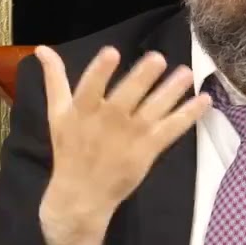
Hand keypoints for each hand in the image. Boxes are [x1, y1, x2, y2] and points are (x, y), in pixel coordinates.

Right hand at [34, 45, 209, 244]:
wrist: (81, 196)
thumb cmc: (70, 150)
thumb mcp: (57, 114)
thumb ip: (55, 80)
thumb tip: (41, 48)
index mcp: (82, 111)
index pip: (90, 87)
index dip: (101, 71)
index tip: (112, 51)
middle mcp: (107, 122)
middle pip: (127, 96)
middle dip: (143, 77)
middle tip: (158, 58)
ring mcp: (130, 137)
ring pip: (153, 110)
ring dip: (172, 91)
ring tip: (187, 72)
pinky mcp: (148, 151)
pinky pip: (171, 130)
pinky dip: (188, 115)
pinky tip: (204, 100)